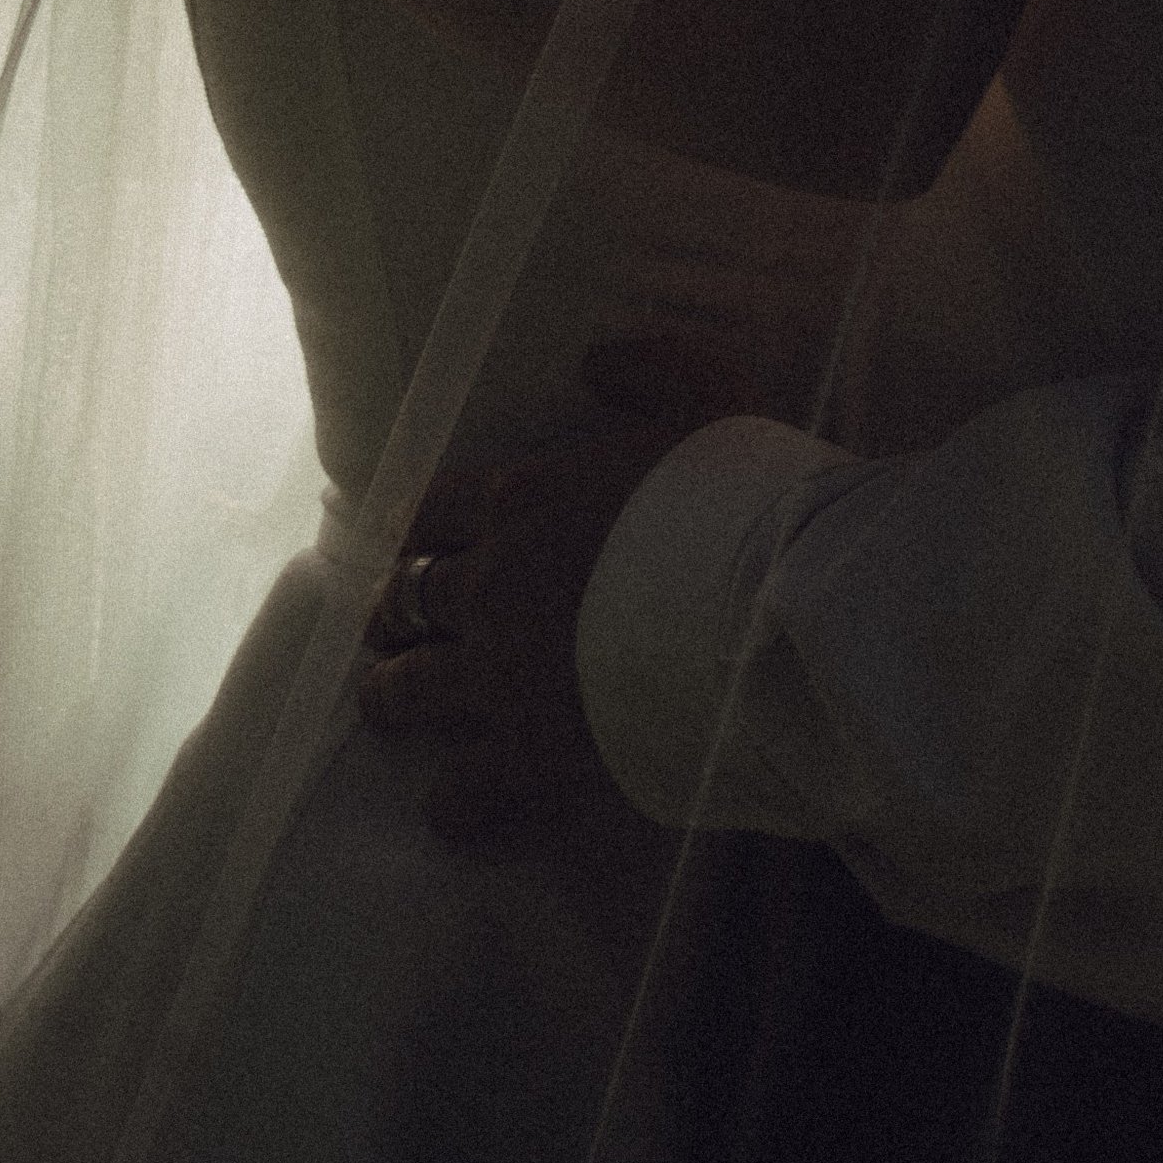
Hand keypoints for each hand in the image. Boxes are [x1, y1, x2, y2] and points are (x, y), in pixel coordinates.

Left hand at [358, 343, 755, 850]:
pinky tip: (456, 805)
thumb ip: (650, 367)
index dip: (420, 530)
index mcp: (523, 499)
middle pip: (404, 600)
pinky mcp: (527, 760)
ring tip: (391, 705)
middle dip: (394, 613)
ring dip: (394, 696)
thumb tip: (596, 358)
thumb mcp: (708, 397)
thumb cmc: (743, 500)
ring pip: (404, 691)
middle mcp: (492, 585)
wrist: (771, 611)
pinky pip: (458, 792)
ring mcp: (500, 677)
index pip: (433, 510)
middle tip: (394, 627)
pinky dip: (453, 800)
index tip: (415, 545)